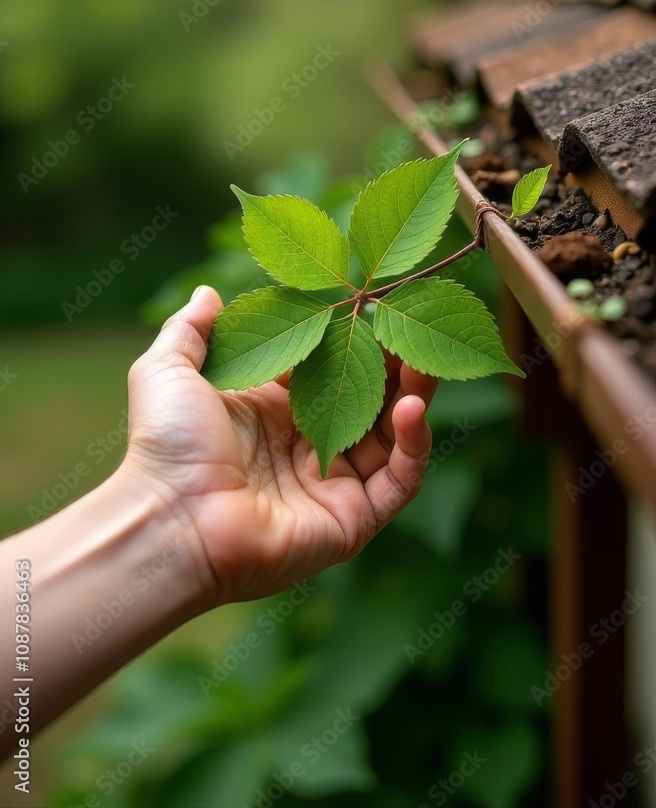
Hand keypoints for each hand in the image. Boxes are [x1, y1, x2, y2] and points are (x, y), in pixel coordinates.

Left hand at [120, 286, 436, 606]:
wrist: (171, 518)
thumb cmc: (166, 445)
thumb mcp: (167, 370)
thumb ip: (191, 328)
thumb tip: (208, 291)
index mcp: (270, 411)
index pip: (328, 368)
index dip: (352, 339)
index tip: (373, 305)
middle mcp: (305, 445)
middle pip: (368, 399)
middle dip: (393, 364)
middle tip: (411, 328)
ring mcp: (332, 484)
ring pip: (392, 437)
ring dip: (414, 397)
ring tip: (424, 361)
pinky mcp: (352, 519)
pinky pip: (400, 481)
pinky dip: (414, 445)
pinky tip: (411, 408)